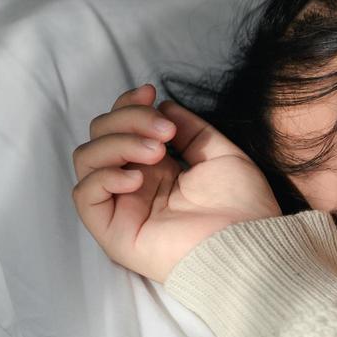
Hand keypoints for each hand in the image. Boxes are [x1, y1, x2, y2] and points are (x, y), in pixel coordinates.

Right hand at [72, 84, 280, 282]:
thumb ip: (192, 130)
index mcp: (159, 171)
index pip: (120, 129)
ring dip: (117, 143)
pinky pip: (84, 195)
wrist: (251, 245)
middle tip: (165, 131)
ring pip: (87, 159)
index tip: (151, 91)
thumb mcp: (221, 155)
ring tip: (157, 152)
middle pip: (100, 137)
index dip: (128, 105)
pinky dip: (104, 176)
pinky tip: (138, 177)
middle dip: (127, 120)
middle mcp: (136, 187)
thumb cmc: (244, 207)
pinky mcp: (114, 233)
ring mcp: (123, 209)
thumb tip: (164, 106)